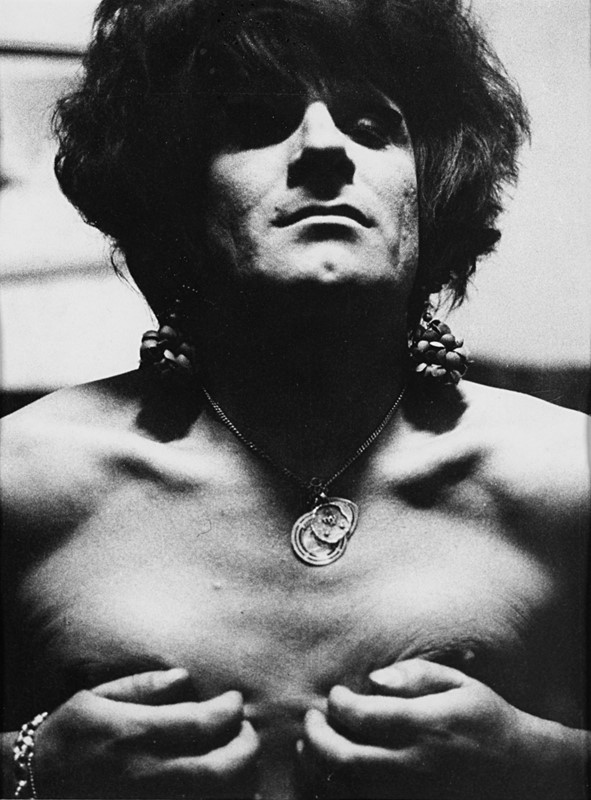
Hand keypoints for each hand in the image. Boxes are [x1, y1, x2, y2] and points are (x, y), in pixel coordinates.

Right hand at [33, 668, 259, 797]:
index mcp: (134, 735)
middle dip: (245, 747)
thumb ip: (144, 685)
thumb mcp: (98, 696)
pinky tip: (224, 783)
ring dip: (240, 778)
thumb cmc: (71, 733)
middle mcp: (146, 773)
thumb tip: (186, 677)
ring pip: (213, 797)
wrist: (37, 783)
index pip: (201, 725)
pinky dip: (220, 797)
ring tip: (240, 756)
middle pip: (219, 770)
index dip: (229, 711)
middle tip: (247, 729)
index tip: (234, 700)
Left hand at [301, 659, 537, 799]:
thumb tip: (373, 679)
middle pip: (343, 759)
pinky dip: (335, 790)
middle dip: (316, 736)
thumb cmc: (486, 718)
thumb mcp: (460, 684)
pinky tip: (329, 772)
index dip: (338, 702)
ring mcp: (410, 794)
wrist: (521, 771)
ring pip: (346, 788)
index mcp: (426, 726)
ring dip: (318, 766)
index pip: (362, 716)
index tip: (337, 694)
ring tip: (310, 744)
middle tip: (311, 717)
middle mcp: (414, 765)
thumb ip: (416, 676)